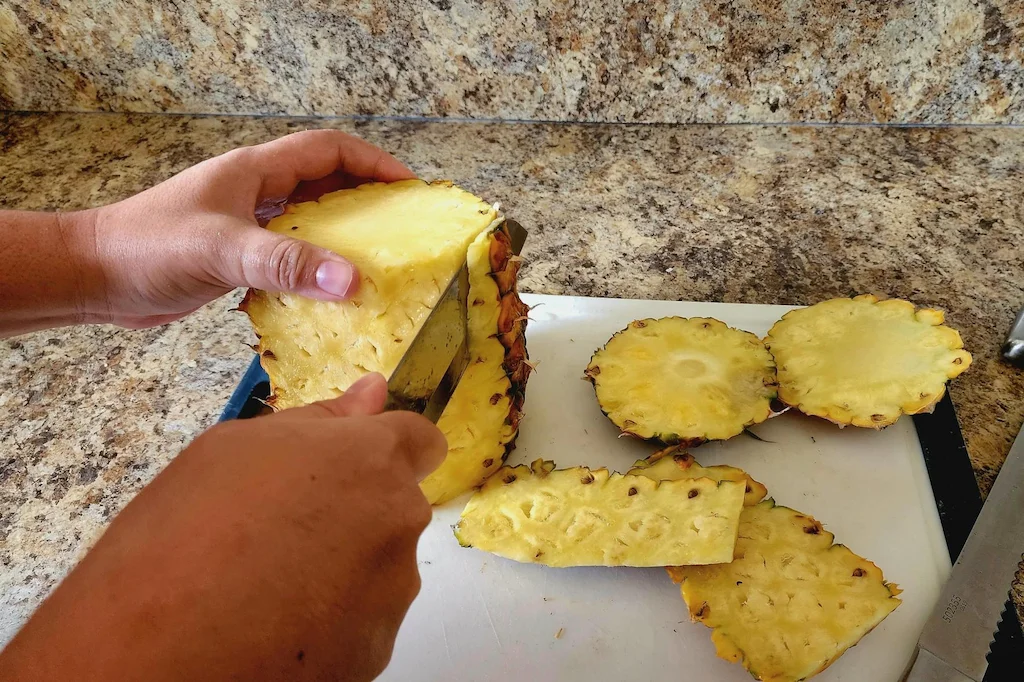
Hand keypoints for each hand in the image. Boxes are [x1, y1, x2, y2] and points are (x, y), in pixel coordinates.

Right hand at [0, 374, 446, 681]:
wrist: (154, 657)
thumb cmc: (180, 537)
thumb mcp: (231, 450)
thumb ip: (318, 420)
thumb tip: (373, 392)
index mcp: (368, 460)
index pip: (420, 441)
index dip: (383, 452)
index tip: (346, 469)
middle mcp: (397, 522)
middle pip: (394, 506)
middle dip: (353, 512)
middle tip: (277, 532)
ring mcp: (392, 591)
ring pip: (380, 566)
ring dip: (342, 569)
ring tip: (267, 585)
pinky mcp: (377, 650)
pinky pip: (363, 621)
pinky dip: (333, 621)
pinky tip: (276, 626)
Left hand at [86, 129, 413, 327]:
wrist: (94, 277)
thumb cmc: (148, 248)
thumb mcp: (221, 250)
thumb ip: (285, 263)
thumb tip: (351, 280)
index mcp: (254, 172)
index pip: (327, 150)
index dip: (372, 162)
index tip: (408, 187)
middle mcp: (255, 193)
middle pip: (326, 184)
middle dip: (367, 200)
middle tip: (403, 228)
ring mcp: (246, 225)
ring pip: (309, 222)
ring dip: (342, 238)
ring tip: (377, 263)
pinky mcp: (237, 258)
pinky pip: (289, 256)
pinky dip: (313, 270)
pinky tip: (328, 295)